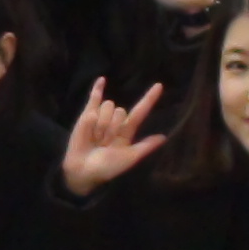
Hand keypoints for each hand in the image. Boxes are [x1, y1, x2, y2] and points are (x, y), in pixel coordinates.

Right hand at [60, 79, 167, 196]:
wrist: (84, 170)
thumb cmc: (108, 167)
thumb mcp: (130, 158)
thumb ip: (145, 147)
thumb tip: (164, 137)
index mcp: (127, 131)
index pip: (140, 111)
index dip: (149, 99)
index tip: (159, 85)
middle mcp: (116, 122)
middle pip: (120, 110)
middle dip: (112, 126)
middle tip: (105, 142)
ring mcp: (101, 116)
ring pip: (107, 106)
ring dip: (101, 124)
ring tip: (95, 138)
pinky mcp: (87, 114)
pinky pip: (94, 98)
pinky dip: (97, 88)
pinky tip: (102, 80)